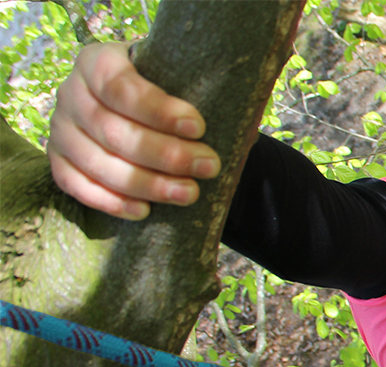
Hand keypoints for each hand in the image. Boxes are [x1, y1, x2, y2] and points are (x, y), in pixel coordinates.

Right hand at [47, 42, 219, 220]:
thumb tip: (250, 112)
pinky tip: (144, 211)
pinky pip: (77, 186)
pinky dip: (111, 201)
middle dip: (165, 154)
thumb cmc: (169, 94)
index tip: (198, 127)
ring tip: (189, 193)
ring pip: (97, 162)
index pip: (120, 86)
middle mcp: (71, 93)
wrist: (141, 112)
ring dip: (146, 184)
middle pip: (111, 129)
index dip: (159, 110)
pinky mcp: (58, 162)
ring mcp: (61, 130)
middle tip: (208, 166)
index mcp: (98, 61)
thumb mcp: (182, 80)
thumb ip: (207, 89)